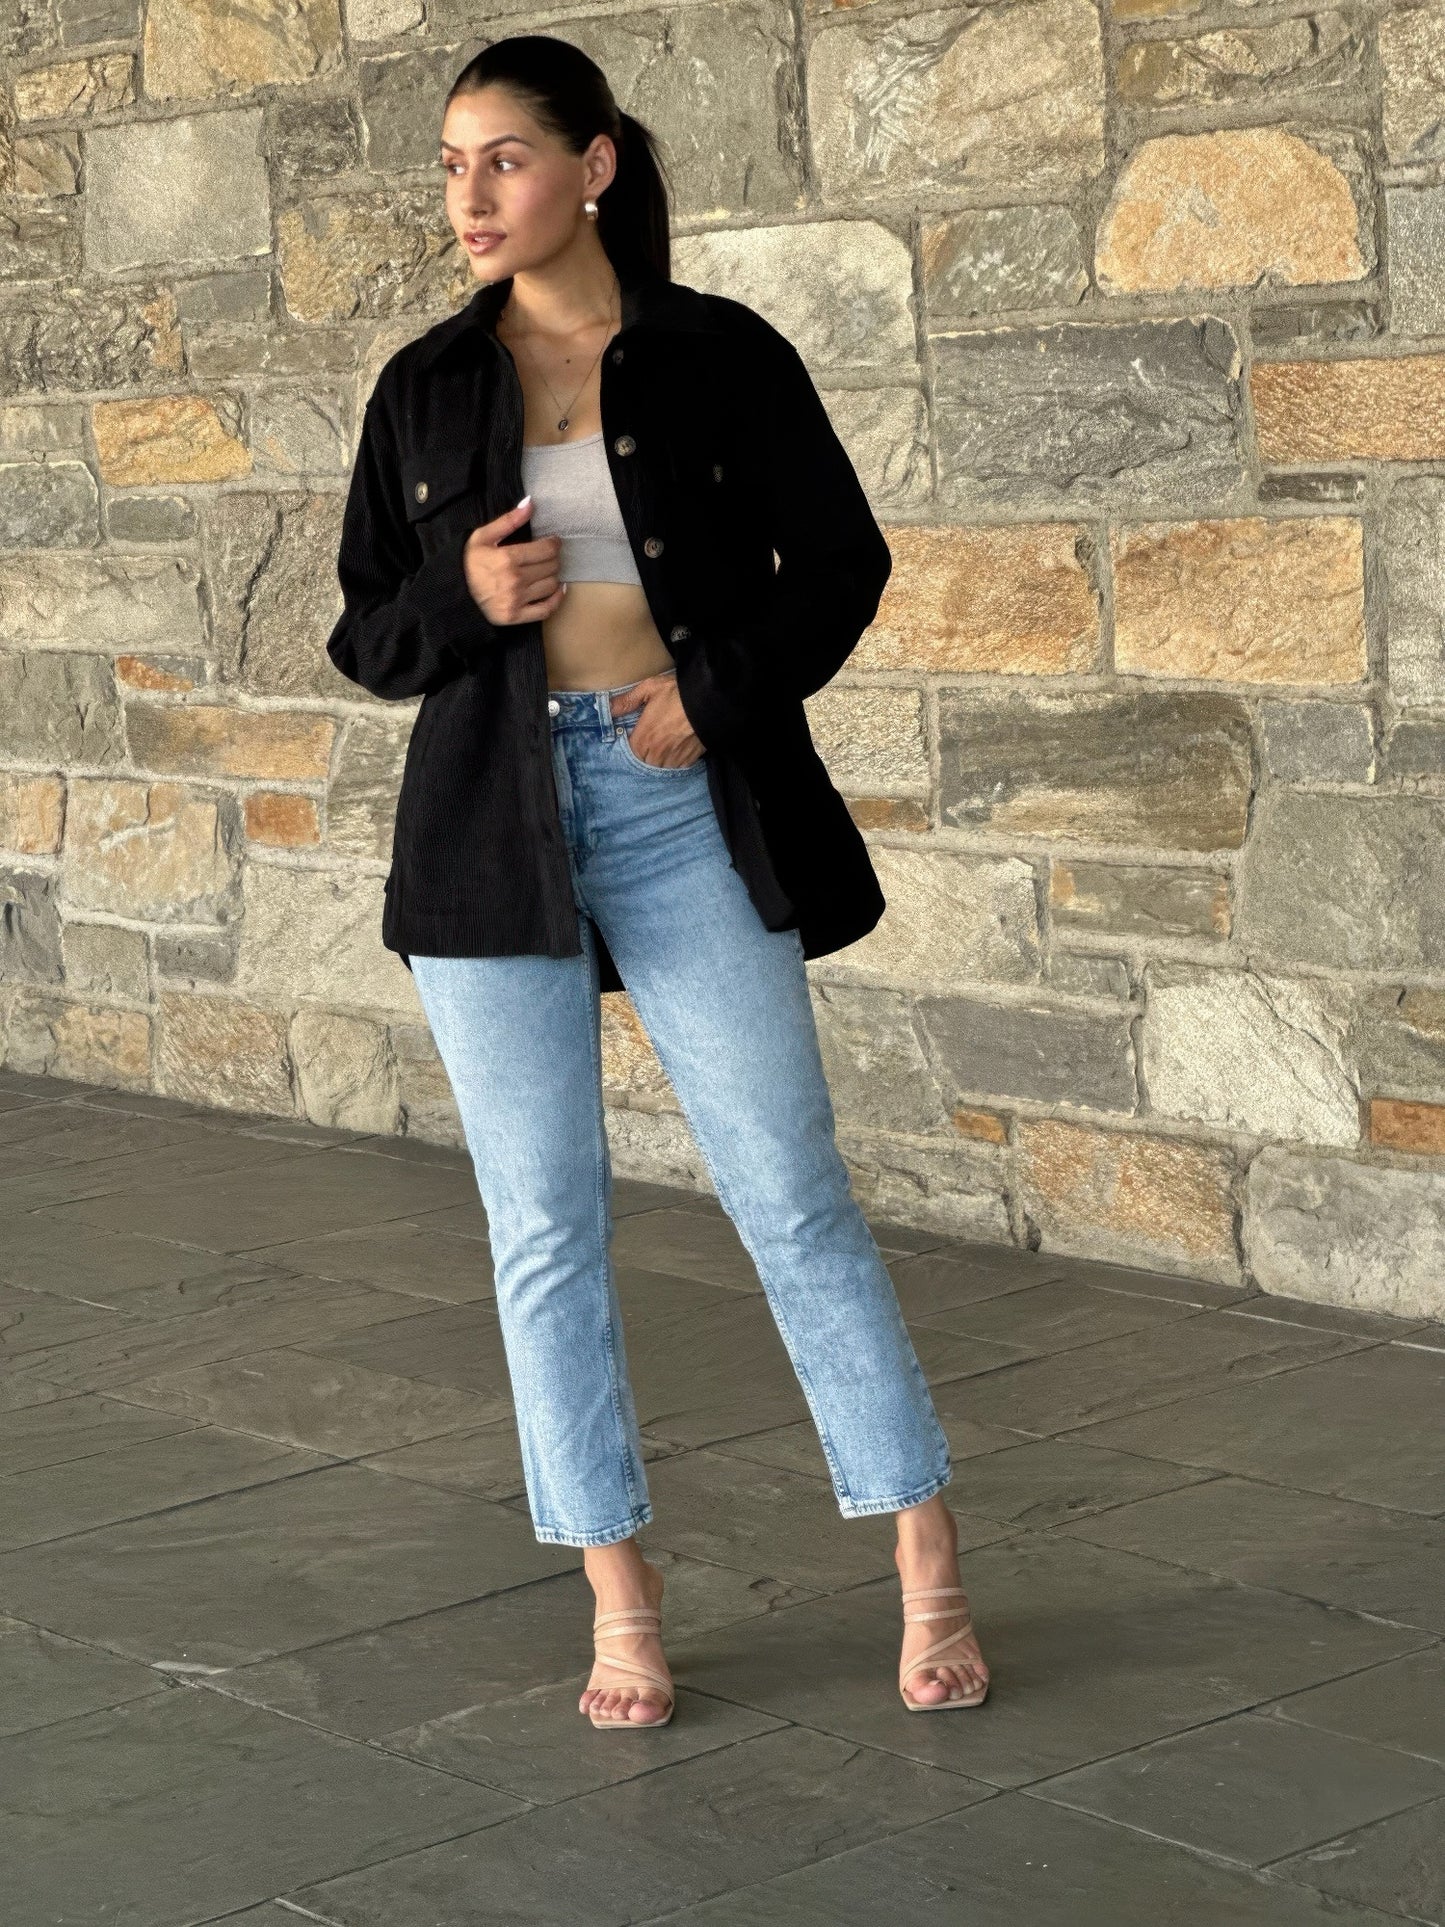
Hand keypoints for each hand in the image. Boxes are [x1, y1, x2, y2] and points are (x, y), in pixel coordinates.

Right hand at [462, 496, 566, 624]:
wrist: (453, 593)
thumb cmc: (468, 562)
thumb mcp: (482, 536)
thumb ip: (508, 520)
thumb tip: (530, 504)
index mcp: (508, 558)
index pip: (546, 549)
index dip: (554, 543)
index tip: (553, 542)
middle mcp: (515, 580)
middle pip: (551, 566)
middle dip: (553, 558)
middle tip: (547, 556)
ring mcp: (516, 600)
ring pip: (551, 585)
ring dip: (553, 576)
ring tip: (546, 570)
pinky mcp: (516, 616)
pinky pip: (546, 609)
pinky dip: (556, 599)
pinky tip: (557, 589)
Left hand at [612, 672, 705, 767]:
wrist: (710, 701)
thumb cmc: (679, 693)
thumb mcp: (650, 688)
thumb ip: (627, 700)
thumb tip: (609, 708)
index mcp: (644, 738)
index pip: (629, 753)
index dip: (631, 746)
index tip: (634, 738)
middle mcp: (657, 754)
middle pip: (643, 762)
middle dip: (644, 754)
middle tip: (650, 740)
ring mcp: (674, 759)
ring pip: (659, 767)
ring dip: (658, 760)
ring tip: (662, 746)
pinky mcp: (689, 760)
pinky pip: (676, 767)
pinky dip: (674, 761)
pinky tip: (676, 749)